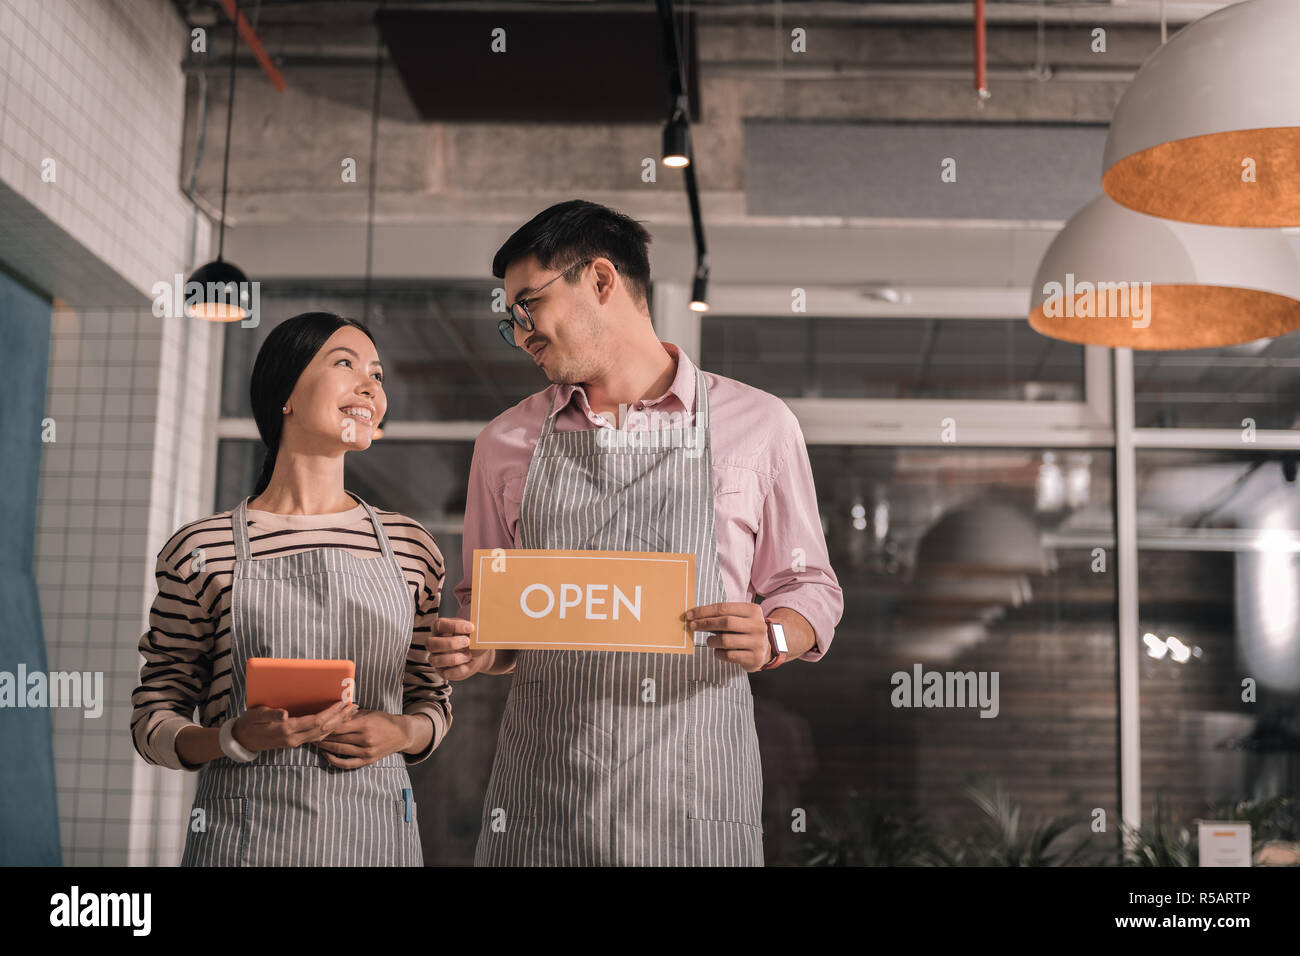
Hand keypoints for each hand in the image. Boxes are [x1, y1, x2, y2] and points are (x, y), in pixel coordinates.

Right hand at [232, 700, 357, 752]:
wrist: (241, 740)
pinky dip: (330, 729)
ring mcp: (295, 742)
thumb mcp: (255, 715)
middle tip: (355, 706)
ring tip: (350, 713)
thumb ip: (270, 715)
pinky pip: (317, 737)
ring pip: (322, 734)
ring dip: (338, 724)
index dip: (331, 712)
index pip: (315, 721)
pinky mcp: (295, 742)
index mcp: (286, 730)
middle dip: (340, 717)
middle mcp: (294, 738)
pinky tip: (337, 723)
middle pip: (323, 729)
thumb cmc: (248, 723)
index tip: (342, 702)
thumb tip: (284, 714)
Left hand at [315, 709, 414, 768]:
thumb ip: (353, 714)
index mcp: (365, 724)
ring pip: (339, 750)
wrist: (401, 734)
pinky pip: (347, 763)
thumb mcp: (370, 712)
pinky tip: (326, 755)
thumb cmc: (384, 720)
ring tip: (314, 743)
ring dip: (325, 746)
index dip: (325, 726)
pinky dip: (334, 760)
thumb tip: (334, 713)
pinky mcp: (367, 760)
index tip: (314, 725)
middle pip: (337, 738)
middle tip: (309, 734)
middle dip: (321, 736)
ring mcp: (366, 751)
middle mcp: (365, 739)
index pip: (339, 726)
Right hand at [425, 617, 490, 679]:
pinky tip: (467, 664)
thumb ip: (473, 627)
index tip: (471, 628)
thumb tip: (482, 624)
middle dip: (451, 643)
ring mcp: (436, 659)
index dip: (454, 626)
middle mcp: (434, 644)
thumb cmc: (474, 640)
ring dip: (455, 658)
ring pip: (435, 660)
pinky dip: (459, 669)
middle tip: (467, 642)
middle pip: (430, 643)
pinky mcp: (442, 672)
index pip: (438, 625)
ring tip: (468, 655)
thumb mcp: (474, 631)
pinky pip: (446, 673)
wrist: (479, 655)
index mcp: (440, 630)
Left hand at [686, 602, 771, 672]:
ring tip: (710, 641)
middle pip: (725, 622)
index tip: (690, 615)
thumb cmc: (746, 631)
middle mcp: (757, 625)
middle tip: (692, 626)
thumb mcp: (739, 618)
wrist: (767, 649)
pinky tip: (719, 651)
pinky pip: (728, 655)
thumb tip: (695, 617)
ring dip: (711, 641)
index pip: (724, 608)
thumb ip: (722, 616)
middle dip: (705, 623)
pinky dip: (718, 653)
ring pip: (725, 640)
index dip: (704, 611)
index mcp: (753, 611)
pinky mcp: (754, 658)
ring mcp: (757, 642)